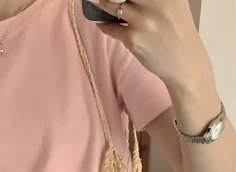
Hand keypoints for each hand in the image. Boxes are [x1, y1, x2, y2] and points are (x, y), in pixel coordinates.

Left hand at [95, 0, 211, 87]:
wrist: (183, 61)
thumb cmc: (177, 32)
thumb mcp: (173, 5)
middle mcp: (153, 1)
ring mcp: (141, 20)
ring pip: (112, 6)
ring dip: (100, 3)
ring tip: (93, 2)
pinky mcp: (132, 38)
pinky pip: (111, 28)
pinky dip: (103, 25)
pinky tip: (100, 22)